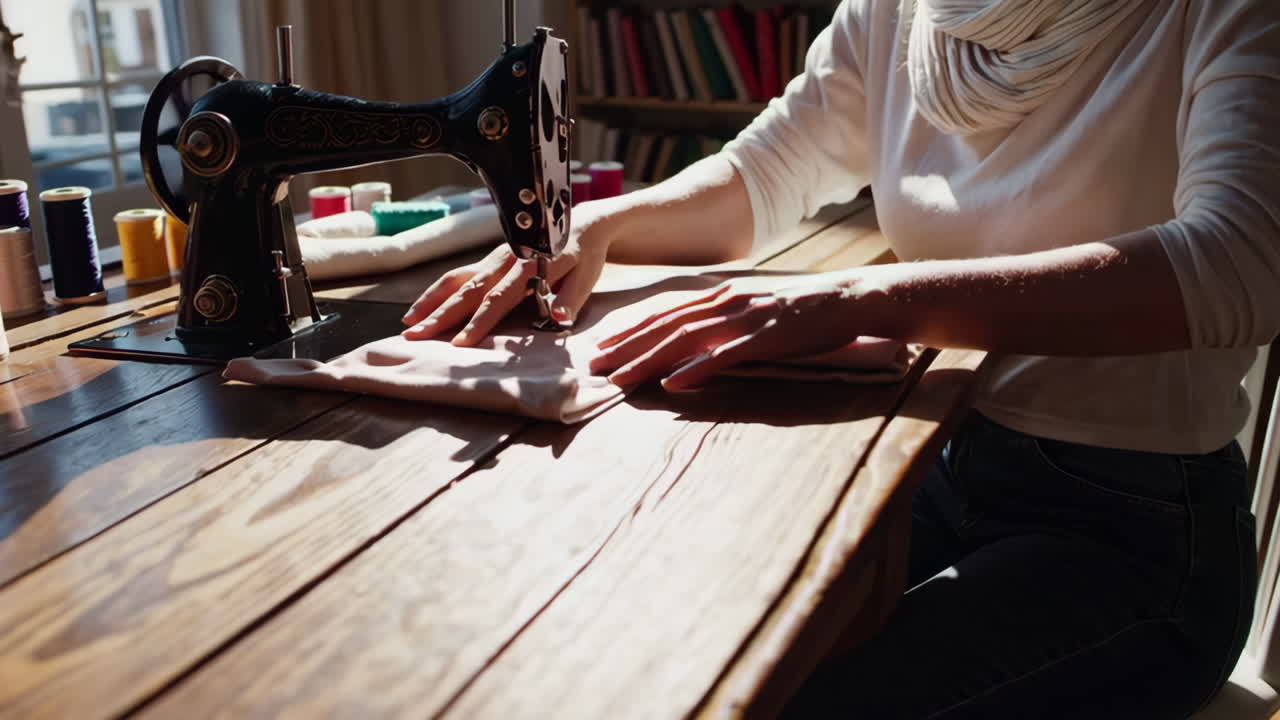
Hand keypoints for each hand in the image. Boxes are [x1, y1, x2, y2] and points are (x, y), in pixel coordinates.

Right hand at [401, 204, 611, 345]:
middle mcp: (506, 261)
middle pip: (468, 290)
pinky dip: (436, 292)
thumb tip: (560, 318)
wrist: (582, 222)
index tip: (461, 343)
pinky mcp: (488, 260)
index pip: (500, 299)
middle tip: (417, 337)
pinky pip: (457, 275)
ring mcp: (493, 259)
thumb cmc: (585, 255)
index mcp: (529, 266)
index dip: (480, 322)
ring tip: (408, 324)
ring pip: (456, 280)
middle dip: (441, 316)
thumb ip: (571, 298)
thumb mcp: (587, 276)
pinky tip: (420, 308)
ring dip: (431, 302)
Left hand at [588, 274, 862, 391]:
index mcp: (721, 296)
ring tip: (621, 380)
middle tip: (595, 368)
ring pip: (685, 340)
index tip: (603, 350)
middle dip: (627, 348)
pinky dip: (696, 368)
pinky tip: (673, 383)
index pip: (665, 315)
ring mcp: (745, 319)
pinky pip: (725, 354)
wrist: (850, 298)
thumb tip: (695, 344)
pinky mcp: (767, 338)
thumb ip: (726, 322)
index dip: (631, 333)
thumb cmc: (803, 310)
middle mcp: (726, 302)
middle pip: (666, 326)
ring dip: (648, 360)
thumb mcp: (756, 309)